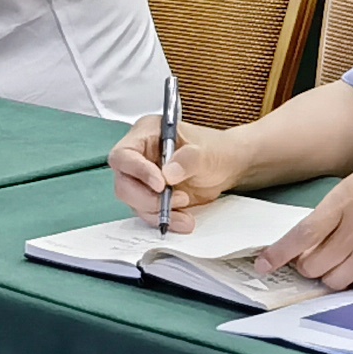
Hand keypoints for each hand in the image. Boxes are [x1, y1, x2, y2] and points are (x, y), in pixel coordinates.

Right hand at [111, 114, 246, 227]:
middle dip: (148, 198)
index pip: (124, 155)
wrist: (228, 166)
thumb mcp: (206, 152)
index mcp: (147, 134)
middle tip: (177, 198)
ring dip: (159, 211)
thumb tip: (168, 174)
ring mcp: (143, 179)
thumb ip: (188, 159)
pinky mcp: (151, 197)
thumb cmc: (215, 150)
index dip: (137, 171)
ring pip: (135, 203)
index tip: (161, 183)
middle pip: (124, 184)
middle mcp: (139, 156)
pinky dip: (165, 219)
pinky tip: (183, 219)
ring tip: (186, 207)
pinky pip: (149, 213)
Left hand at [259, 148, 352, 289]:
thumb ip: (334, 208)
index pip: (302, 236)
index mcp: (348, 200)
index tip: (263, 264)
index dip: (277, 255)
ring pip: (335, 281)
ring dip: (328, 274)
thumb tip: (309, 238)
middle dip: (305, 265)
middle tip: (310, 256)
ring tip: (338, 259)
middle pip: (314, 267)